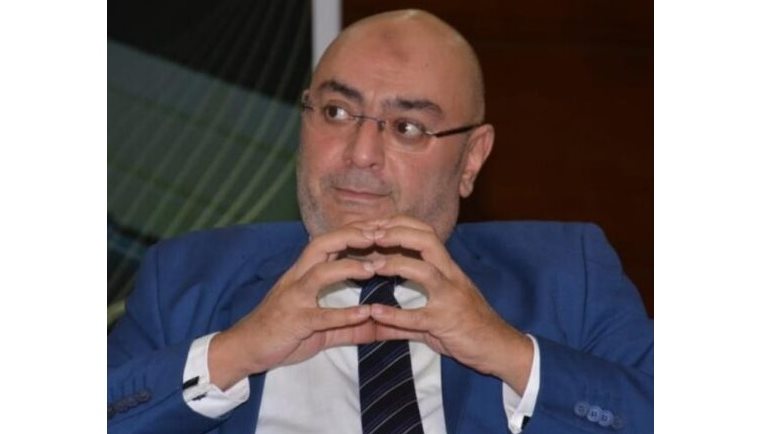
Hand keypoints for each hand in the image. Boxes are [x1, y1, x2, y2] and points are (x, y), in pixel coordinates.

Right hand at [209, 222, 384, 389]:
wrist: (246, 348)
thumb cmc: (284, 331)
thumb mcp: (322, 326)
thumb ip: (351, 324)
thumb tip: (382, 326)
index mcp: (304, 272)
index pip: (329, 242)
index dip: (353, 231)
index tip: (380, 226)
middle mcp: (298, 278)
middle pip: (322, 244)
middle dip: (350, 235)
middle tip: (379, 235)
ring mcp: (294, 298)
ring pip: (320, 273)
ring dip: (348, 267)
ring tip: (374, 268)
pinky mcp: (294, 322)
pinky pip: (320, 316)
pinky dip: (343, 314)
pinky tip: (365, 313)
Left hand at [367, 215, 533, 393]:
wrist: (500, 348)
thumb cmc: (468, 327)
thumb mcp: (435, 315)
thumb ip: (403, 314)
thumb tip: (373, 318)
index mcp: (448, 269)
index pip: (426, 233)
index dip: (400, 224)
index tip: (375, 225)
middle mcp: (451, 277)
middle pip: (427, 240)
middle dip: (398, 233)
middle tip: (371, 235)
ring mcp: (450, 298)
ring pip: (425, 271)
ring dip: (396, 265)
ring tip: (371, 266)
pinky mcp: (446, 322)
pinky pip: (418, 317)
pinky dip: (395, 314)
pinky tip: (375, 312)